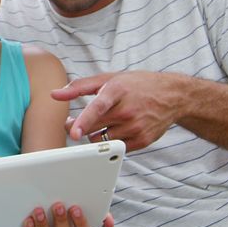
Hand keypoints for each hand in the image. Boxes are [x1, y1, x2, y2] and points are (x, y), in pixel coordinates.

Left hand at [18, 203, 114, 226]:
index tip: (75, 208)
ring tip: (39, 211)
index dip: (81, 224)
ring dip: (43, 226)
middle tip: (57, 205)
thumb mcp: (80, 222)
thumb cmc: (64, 225)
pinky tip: (28, 220)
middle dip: (61, 222)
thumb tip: (109, 223)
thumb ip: (98, 218)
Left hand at [55, 71, 185, 150]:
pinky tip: (117, 129)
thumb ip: (79, 86)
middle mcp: (128, 110)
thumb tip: (55, 94)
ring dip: (95, 135)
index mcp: (118, 90)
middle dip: (79, 127)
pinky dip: (111, 141)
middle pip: (94, 128)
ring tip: (102, 123)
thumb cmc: (137, 85)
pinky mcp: (143, 141)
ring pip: (102, 141)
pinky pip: (116, 148)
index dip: (84, 121)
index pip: (98, 107)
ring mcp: (136, 127)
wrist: (173, 95)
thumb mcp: (109, 79)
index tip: (73, 132)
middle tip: (74, 123)